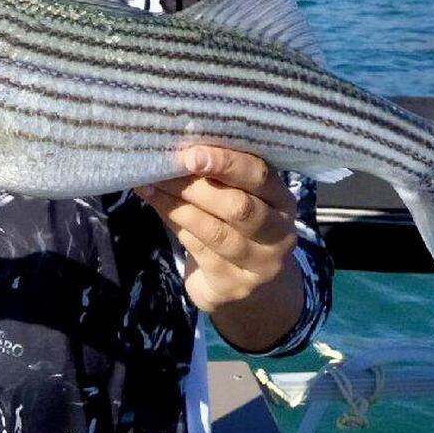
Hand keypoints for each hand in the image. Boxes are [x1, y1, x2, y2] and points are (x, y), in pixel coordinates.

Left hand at [137, 146, 301, 321]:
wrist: (252, 284)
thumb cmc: (239, 223)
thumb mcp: (243, 195)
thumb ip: (221, 174)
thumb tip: (175, 146)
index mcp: (282, 201)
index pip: (260, 176)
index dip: (226, 163)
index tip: (191, 154)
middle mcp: (279, 234)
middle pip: (239, 208)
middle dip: (197, 186)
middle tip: (164, 168)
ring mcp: (258, 265)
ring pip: (214, 231)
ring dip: (177, 205)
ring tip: (151, 185)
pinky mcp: (231, 286)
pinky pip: (197, 248)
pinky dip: (172, 222)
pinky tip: (156, 203)